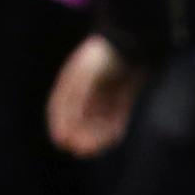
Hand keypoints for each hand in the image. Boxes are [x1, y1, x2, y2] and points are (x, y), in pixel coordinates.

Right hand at [48, 34, 139, 157]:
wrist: (135, 44)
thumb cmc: (105, 56)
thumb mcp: (86, 74)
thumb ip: (76, 97)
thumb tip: (67, 122)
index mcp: (72, 81)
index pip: (60, 108)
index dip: (59, 126)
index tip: (62, 142)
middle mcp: (86, 89)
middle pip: (79, 118)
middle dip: (79, 135)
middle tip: (82, 151)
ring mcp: (105, 93)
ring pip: (97, 120)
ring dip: (96, 135)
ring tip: (97, 149)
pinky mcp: (122, 97)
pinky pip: (116, 117)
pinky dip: (113, 128)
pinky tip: (114, 138)